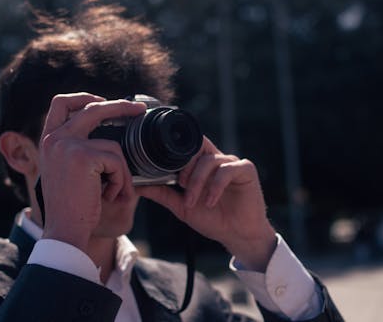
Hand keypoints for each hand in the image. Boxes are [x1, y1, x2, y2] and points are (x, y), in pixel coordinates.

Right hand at [38, 93, 145, 252]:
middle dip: (120, 107)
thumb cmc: (72, 208)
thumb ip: (79, 150)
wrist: (65, 232)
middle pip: (92, 109)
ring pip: (113, 146)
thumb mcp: (69, 172)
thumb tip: (108, 133)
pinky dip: (121, 181)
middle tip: (139, 109)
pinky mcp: (84, 156)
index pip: (61, 103)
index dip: (83, 97)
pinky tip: (109, 196)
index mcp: (48, 141)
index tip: (103, 100)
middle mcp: (54, 139)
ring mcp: (68, 145)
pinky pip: (117, 161)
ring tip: (112, 193)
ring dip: (121, 172)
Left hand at [136, 137, 276, 271]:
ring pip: (210, 160)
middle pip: (198, 146)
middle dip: (185, 165)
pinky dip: (215, 186)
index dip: (175, 156)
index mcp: (202, 165)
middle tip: (180, 185)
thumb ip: (162, 193)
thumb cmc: (213, 220)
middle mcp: (218, 160)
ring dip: (197, 181)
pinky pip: (227, 169)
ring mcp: (232, 163)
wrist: (237, 236)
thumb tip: (136, 186)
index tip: (166, 176)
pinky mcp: (246, 170)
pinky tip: (210, 201)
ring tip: (193, 200)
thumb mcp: (182, 206)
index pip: (188, 147)